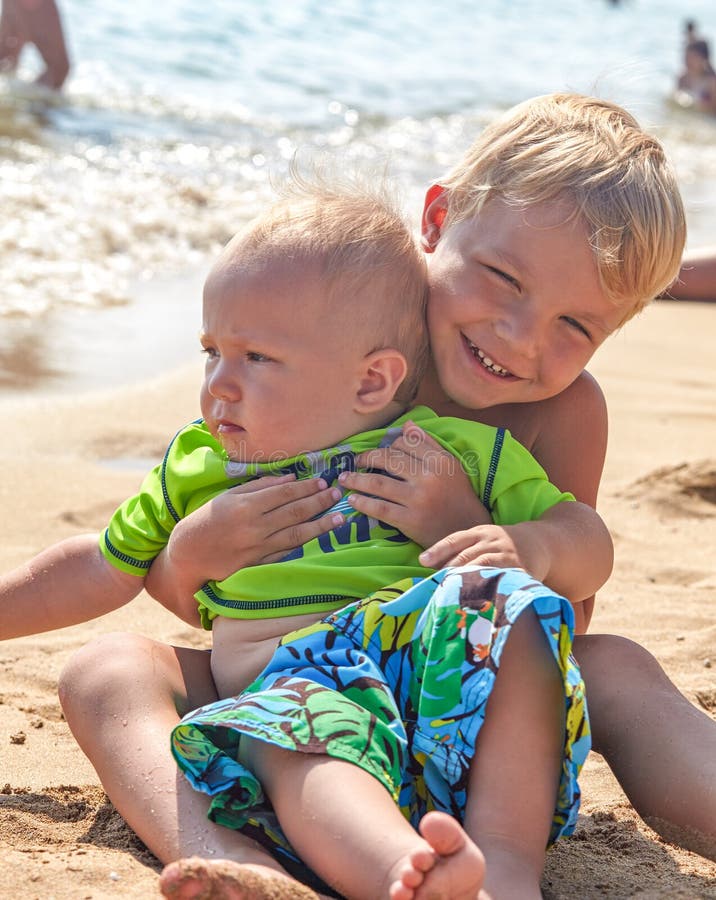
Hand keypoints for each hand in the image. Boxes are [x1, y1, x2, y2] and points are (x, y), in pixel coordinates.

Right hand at [155, 474, 343, 590]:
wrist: (189, 554)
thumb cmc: (208, 519)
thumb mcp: (229, 496)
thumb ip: (260, 486)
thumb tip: (290, 478)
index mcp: (246, 505)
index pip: (285, 493)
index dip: (306, 487)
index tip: (323, 481)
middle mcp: (255, 526)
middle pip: (295, 511)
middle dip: (319, 501)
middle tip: (337, 494)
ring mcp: (259, 548)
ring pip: (297, 534)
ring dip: (321, 524)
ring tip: (340, 517)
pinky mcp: (259, 564)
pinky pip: (287, 552)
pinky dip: (305, 544)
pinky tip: (319, 537)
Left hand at [338, 421, 490, 548]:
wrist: (466, 529)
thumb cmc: (457, 495)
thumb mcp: (449, 465)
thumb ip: (428, 444)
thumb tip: (407, 425)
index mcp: (439, 461)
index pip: (405, 443)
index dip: (388, 446)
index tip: (379, 452)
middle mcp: (428, 478)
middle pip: (389, 460)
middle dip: (367, 458)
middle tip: (356, 461)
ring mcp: (417, 499)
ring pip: (379, 483)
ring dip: (357, 479)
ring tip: (344, 478)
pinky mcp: (409, 520)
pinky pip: (380, 508)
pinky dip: (363, 502)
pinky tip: (353, 500)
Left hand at [419, 521, 549, 581]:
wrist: (539, 542)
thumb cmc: (500, 546)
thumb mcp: (482, 540)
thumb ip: (460, 551)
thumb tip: (428, 566)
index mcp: (479, 533)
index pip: (455, 540)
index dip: (439, 550)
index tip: (423, 560)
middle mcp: (492, 541)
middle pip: (466, 555)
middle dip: (450, 570)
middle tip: (435, 584)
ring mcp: (507, 555)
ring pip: (483, 566)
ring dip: (466, 580)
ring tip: (451, 593)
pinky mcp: (520, 569)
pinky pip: (503, 578)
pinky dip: (490, 587)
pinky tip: (478, 598)